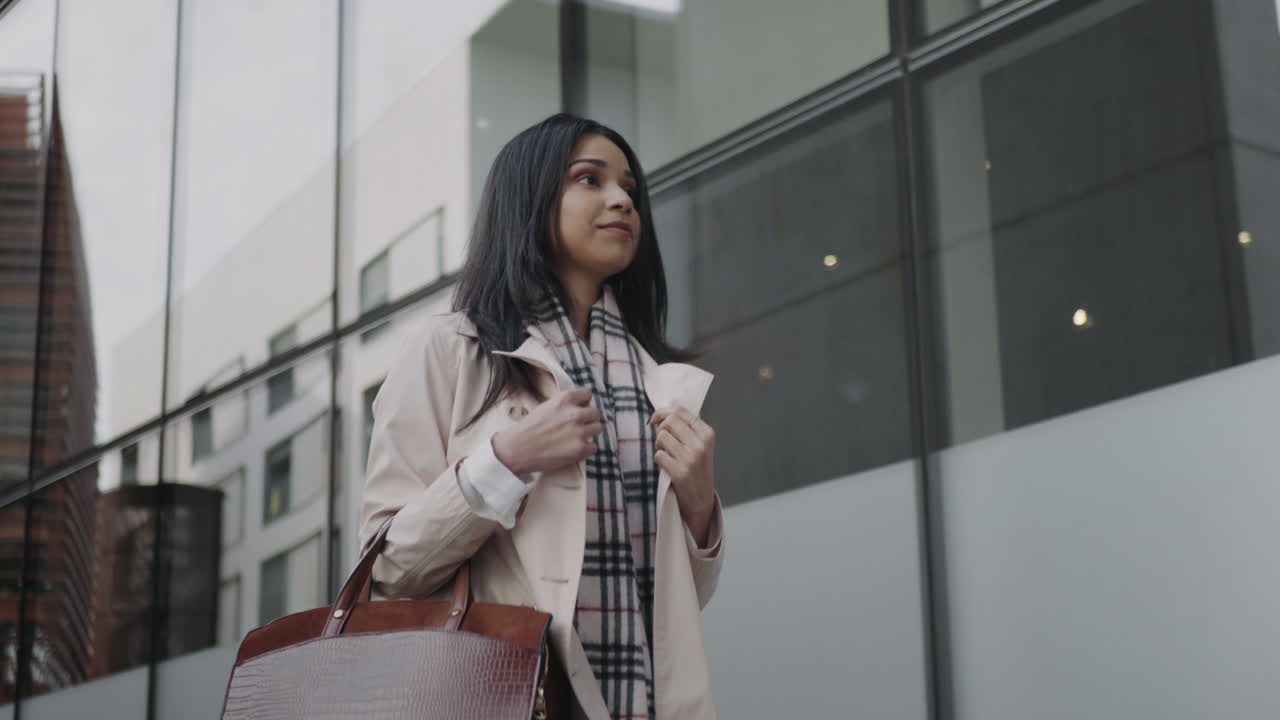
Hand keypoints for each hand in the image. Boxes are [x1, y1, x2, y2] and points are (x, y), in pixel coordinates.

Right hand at [492, 387, 601, 476]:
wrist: (517, 449)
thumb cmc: (529, 428)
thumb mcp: (546, 406)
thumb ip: (564, 404)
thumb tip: (582, 405)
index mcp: (565, 399)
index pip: (588, 394)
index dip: (584, 402)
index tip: (580, 408)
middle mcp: (575, 413)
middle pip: (596, 413)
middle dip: (588, 419)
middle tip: (578, 426)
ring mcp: (579, 432)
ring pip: (598, 428)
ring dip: (589, 433)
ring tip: (576, 438)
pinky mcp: (580, 449)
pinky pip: (594, 447)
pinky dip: (586, 449)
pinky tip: (574, 449)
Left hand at [650, 406, 716, 539]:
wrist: (701, 499)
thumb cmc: (697, 469)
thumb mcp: (700, 445)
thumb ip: (685, 428)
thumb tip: (659, 416)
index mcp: (707, 434)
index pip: (680, 411)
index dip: (663, 412)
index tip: (655, 420)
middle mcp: (701, 444)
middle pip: (669, 421)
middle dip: (660, 429)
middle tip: (662, 441)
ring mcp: (691, 458)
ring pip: (662, 437)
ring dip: (658, 445)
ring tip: (666, 454)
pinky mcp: (680, 472)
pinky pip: (658, 455)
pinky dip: (659, 459)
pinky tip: (666, 466)